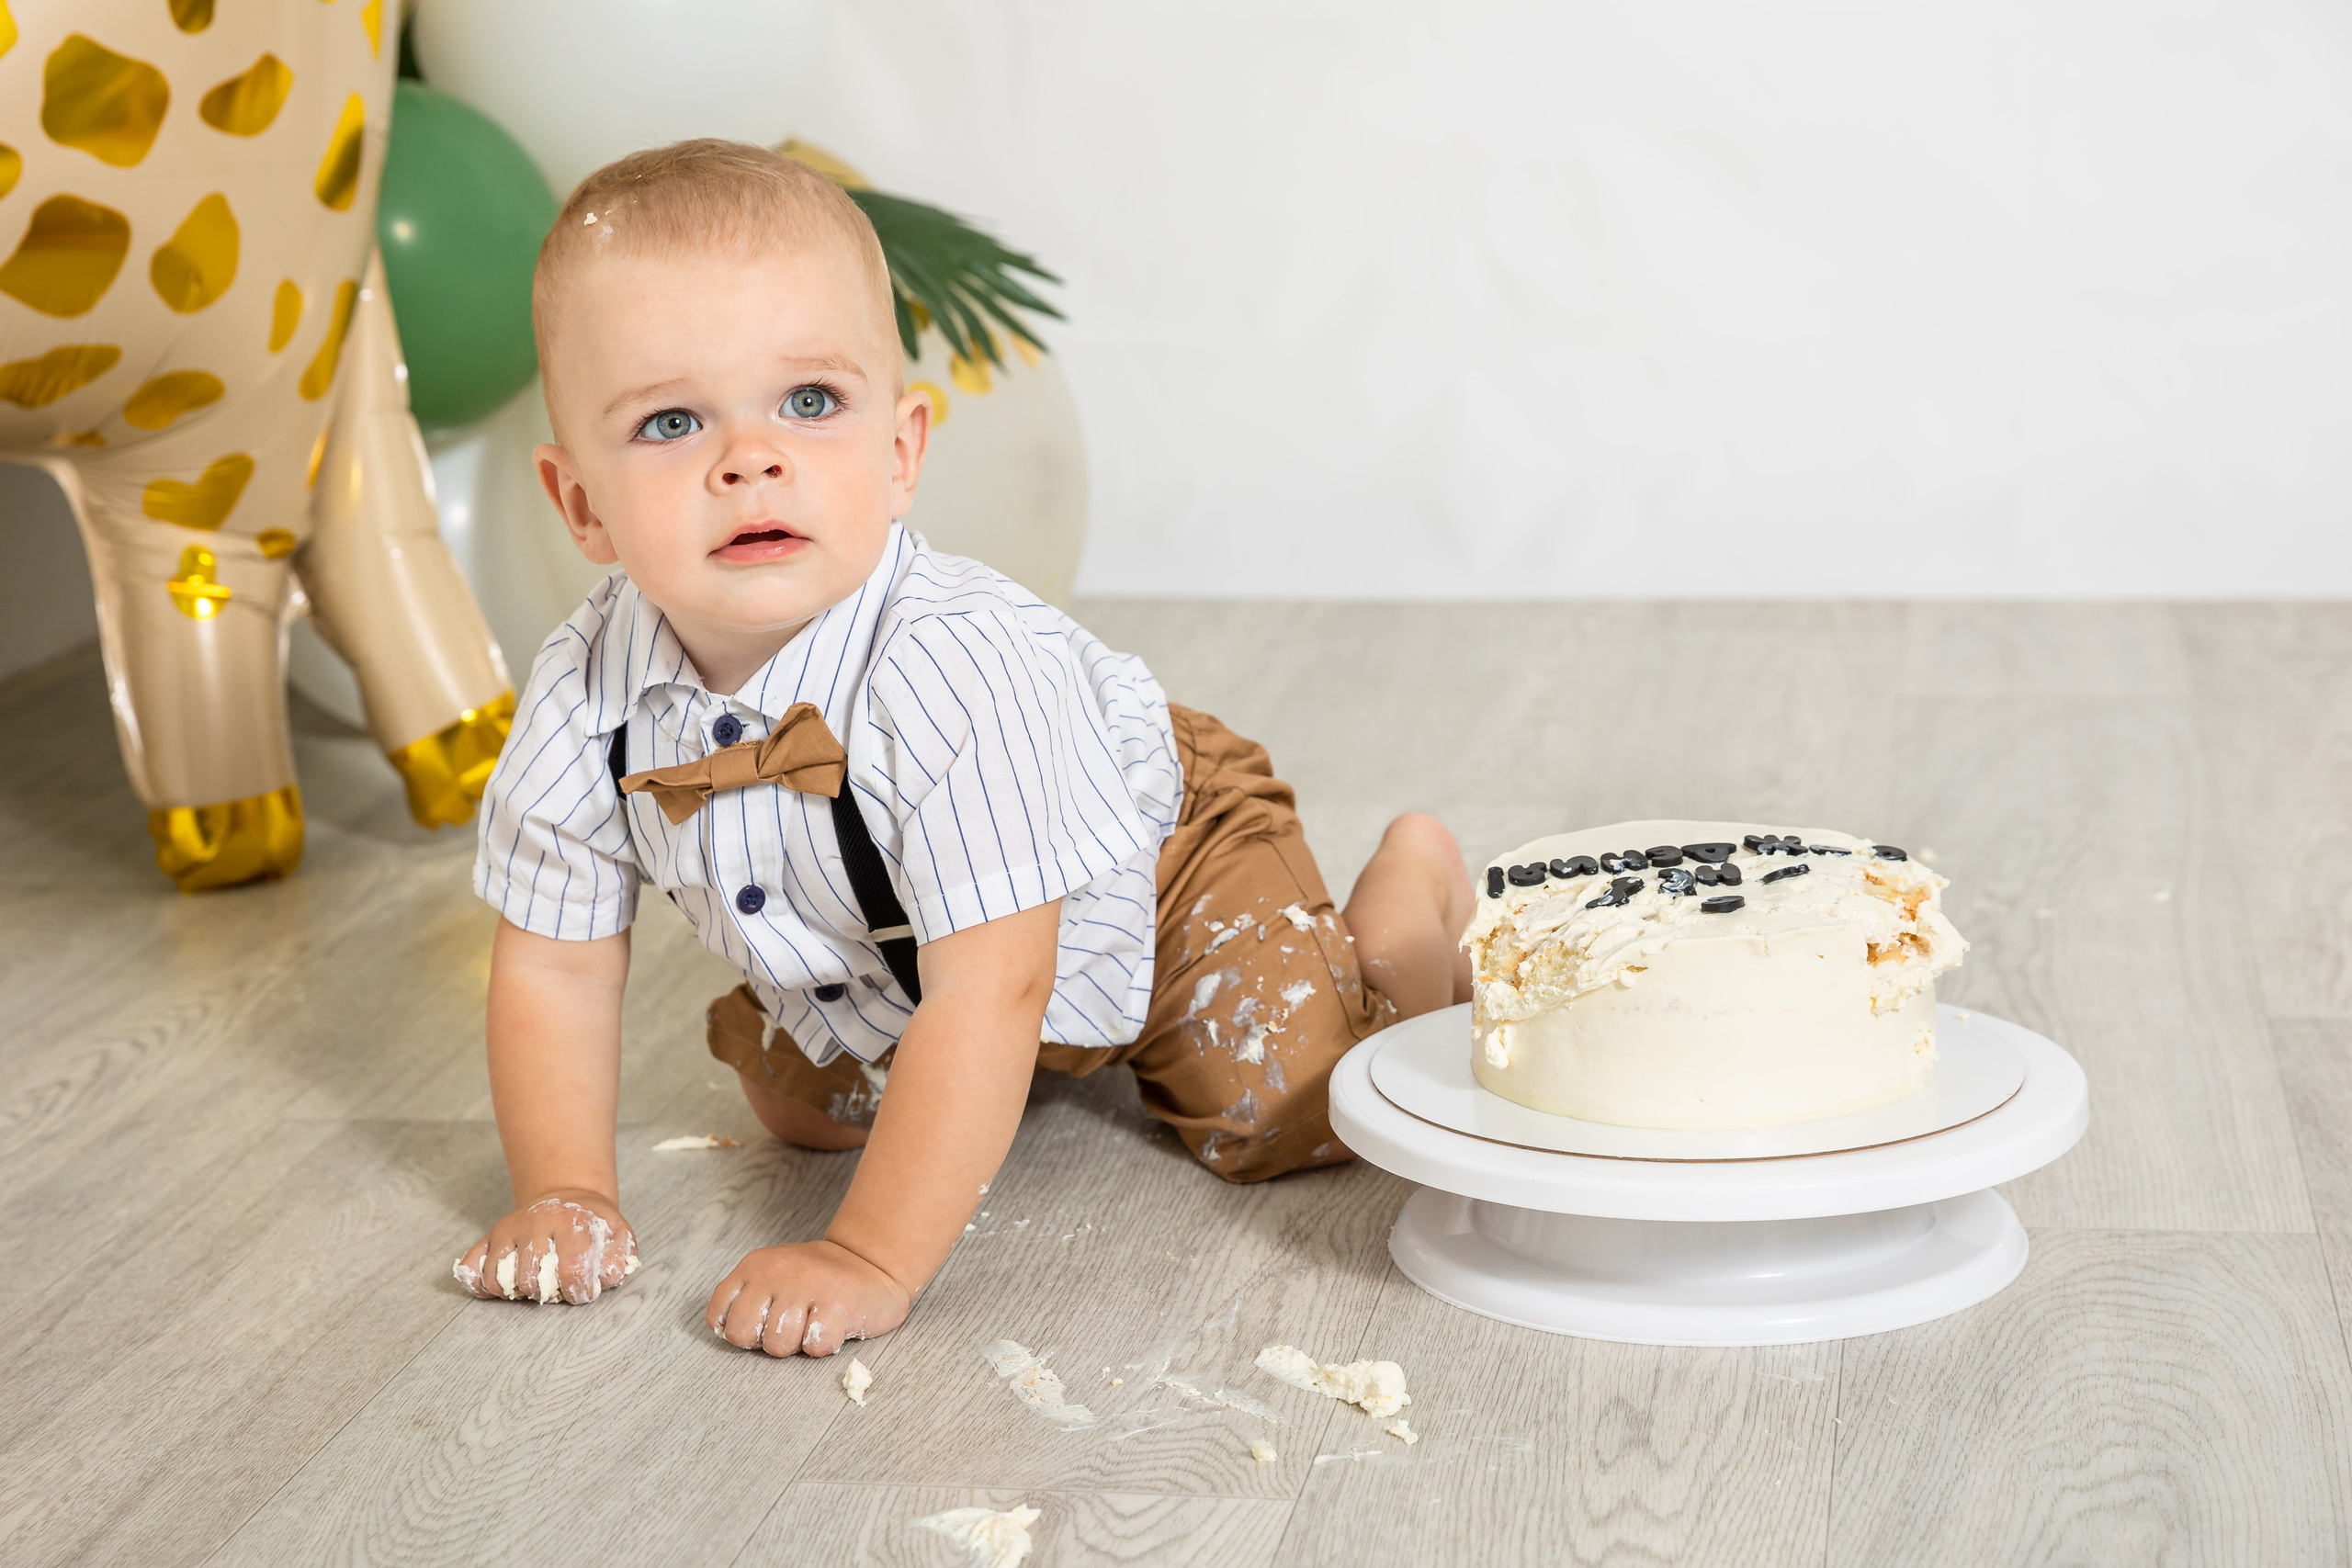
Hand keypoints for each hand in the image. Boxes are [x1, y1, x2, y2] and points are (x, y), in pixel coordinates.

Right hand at [454, 1190, 637, 1303]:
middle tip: (557, 1287)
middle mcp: (535, 1222)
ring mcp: (509, 1229)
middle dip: (546, 1293)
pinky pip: (472, 1266)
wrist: (568, 1197)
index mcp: (572, 1222)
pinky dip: (481, 1284)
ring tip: (536, 1284)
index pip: (572, 1269)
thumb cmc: (593, 1225)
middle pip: (531, 1278)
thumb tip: (603, 1278)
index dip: (578, 1291)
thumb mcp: (617, 1234)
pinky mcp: (490, 1236)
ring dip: (518, 1291)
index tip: (581, 1292)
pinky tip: (500, 1287)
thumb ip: (617, 1258)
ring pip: (500, 1277)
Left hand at [706, 1239, 909, 1356]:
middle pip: (742, 1334)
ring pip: (777, 1346)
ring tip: (814, 1323)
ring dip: (798, 1344)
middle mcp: (776, 1271)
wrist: (873, 1263)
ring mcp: (807, 1285)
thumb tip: (727, 1333)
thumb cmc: (817, 1282)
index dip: (740, 1331)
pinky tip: (835, 1324)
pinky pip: (815, 1347)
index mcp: (755, 1266)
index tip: (762, 1325)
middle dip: (763, 1342)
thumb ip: (747, 1299)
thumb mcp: (773, 1277)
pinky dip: (825, 1345)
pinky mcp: (837, 1303)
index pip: (719, 1316)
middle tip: (789, 1328)